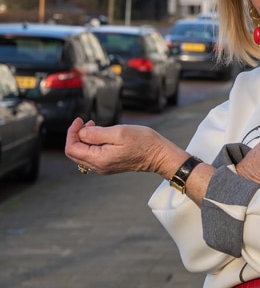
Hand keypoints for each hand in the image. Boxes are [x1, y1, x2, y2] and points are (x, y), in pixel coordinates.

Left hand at [65, 118, 180, 177]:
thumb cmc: (143, 142)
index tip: (80, 120)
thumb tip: (80, 133)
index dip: (72, 132)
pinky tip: (101, 134)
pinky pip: (92, 155)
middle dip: (76, 135)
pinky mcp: (109, 164)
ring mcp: (104, 167)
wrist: (158, 155)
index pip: (72, 149)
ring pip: (82, 154)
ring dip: (84, 138)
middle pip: (74, 153)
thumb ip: (95, 133)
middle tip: (86, 122)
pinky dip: (91, 143)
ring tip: (94, 126)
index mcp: (99, 159)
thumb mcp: (118, 132)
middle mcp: (99, 166)